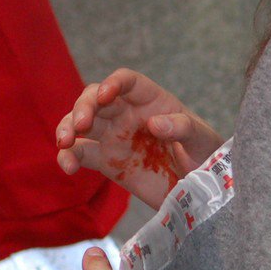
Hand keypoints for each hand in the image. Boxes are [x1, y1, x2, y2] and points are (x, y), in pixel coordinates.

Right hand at [55, 68, 222, 207]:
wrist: (201, 188)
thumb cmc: (206, 154)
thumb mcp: (202, 139)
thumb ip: (182, 128)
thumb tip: (155, 123)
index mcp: (150, 100)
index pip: (126, 81)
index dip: (113, 83)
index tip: (105, 95)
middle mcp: (126, 113)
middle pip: (95, 99)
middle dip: (83, 107)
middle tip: (80, 125)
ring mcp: (113, 136)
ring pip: (80, 123)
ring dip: (66, 128)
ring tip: (64, 143)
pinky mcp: (105, 161)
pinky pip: (80, 154)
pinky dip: (68, 157)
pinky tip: (68, 167)